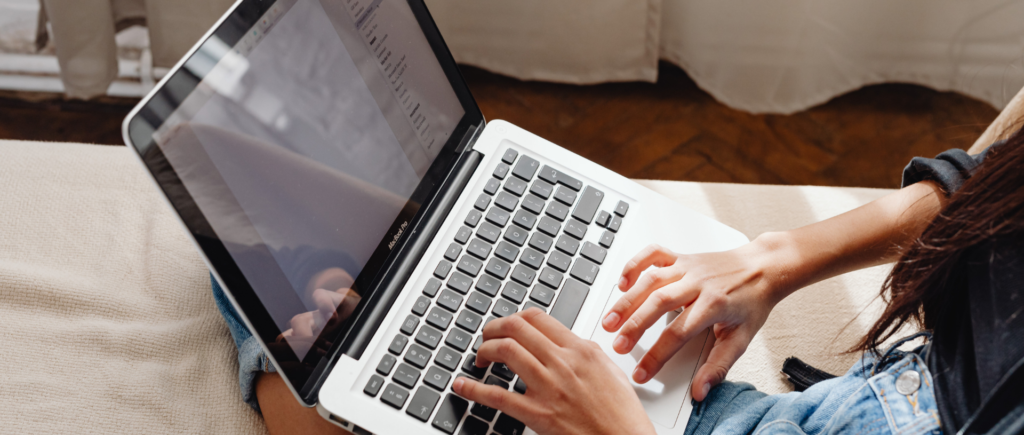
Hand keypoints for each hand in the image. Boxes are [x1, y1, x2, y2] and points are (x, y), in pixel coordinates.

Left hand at [453, 309, 655, 434]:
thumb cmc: (622, 414)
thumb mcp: (609, 371)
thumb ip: (585, 352)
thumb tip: (566, 342)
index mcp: (581, 350)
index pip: (537, 318)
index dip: (514, 318)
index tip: (507, 325)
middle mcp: (563, 363)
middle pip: (516, 328)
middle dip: (494, 328)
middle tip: (486, 337)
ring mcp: (549, 388)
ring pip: (505, 351)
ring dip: (485, 350)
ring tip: (480, 358)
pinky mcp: (538, 414)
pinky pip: (498, 396)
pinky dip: (474, 388)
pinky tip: (463, 385)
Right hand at [601, 243, 783, 400]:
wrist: (764, 267)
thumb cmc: (752, 301)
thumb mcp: (742, 338)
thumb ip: (718, 366)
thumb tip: (700, 390)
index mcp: (713, 304)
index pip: (678, 334)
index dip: (656, 355)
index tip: (641, 372)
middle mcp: (697, 283)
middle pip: (658, 303)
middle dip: (634, 326)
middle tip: (617, 345)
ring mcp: (687, 267)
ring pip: (650, 280)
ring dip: (627, 300)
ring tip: (610, 319)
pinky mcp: (681, 256)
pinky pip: (653, 254)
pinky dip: (635, 264)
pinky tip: (623, 282)